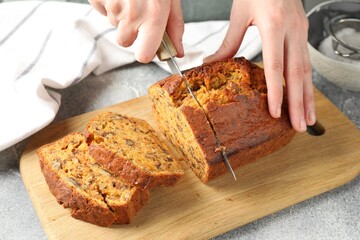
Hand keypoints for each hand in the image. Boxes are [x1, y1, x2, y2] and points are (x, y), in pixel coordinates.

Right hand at [88, 0, 183, 62]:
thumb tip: (177, 53)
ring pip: (114, 25)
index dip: (146, 52)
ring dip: (121, 15)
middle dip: (131, 31)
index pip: (144, 56)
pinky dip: (109, 3)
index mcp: (154, 15)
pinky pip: (102, 11)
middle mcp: (131, 14)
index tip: (148, 45)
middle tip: (138, 9)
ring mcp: (111, 5)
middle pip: (125, 42)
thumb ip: (174, 27)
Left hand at [204, 0, 315, 131]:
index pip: (275, 66)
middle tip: (298, 126)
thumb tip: (212, 63)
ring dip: (308, 97)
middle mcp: (292, 30)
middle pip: (297, 73)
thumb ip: (229, 42)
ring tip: (308, 119)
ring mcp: (301, 32)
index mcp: (273, 25)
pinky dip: (307, 83)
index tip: (276, 113)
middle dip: (299, 103)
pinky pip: (307, 62)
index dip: (276, 92)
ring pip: (307, 71)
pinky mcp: (303, 33)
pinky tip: (305, 97)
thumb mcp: (240, 14)